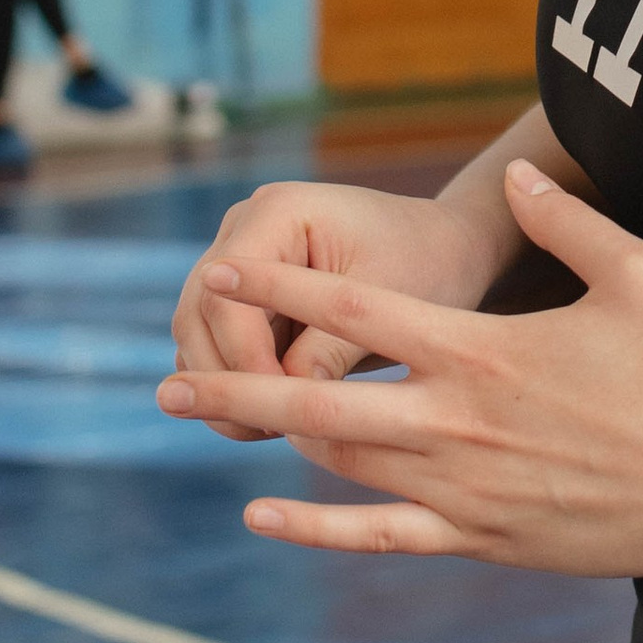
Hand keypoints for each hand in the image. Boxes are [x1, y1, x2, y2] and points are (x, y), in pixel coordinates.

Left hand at [158, 161, 642, 576]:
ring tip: (213, 418)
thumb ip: (568, 220)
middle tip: (164, 379)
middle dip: (234, 383)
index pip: (359, 309)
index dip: (281, 284)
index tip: (220, 264)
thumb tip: (519, 173)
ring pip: (340, 463)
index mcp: (485, 349)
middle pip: (318, 398)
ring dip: (270, 440)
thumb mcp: (638, 275)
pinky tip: (264, 510)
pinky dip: (313, 525)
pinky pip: (377, 536)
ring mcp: (464, 489)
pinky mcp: (480, 537)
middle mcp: (459, 421)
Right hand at [170, 173, 516, 442]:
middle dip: (224, 380)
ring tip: (275, 430)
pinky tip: (278, 418)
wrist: (445, 247)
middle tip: (268, 430)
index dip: (244, 361)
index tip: (281, 409)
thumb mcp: (386, 308)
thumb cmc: (425, 266)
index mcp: (278, 212)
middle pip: (197, 315)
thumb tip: (284, 402)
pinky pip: (219, 345)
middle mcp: (246, 226)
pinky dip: (238, 383)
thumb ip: (330, 350)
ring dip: (225, 388)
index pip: (226, 296)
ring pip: (198, 335)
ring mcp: (241, 258)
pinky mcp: (246, 292)